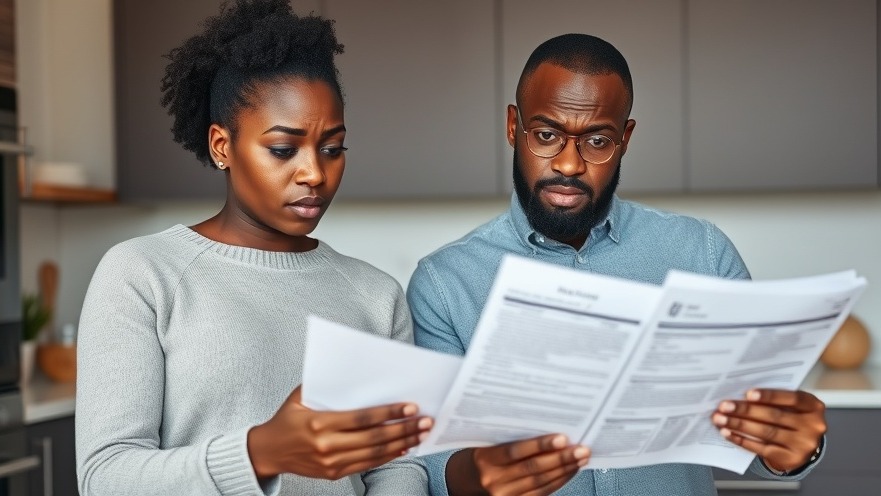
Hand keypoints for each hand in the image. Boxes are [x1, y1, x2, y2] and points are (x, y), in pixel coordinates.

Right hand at [247, 385, 432, 479]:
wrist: (268, 451)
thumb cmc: (286, 419)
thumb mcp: (300, 396)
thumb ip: (326, 385)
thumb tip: (357, 372)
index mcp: (319, 424)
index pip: (362, 418)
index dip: (388, 414)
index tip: (410, 407)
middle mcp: (327, 446)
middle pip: (374, 439)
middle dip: (403, 429)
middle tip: (425, 422)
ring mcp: (331, 463)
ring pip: (375, 454)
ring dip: (401, 444)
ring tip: (421, 434)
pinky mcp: (334, 474)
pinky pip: (367, 465)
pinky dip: (387, 457)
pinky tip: (402, 448)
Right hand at [446, 434, 589, 495]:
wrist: (457, 482)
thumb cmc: (474, 457)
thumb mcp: (484, 444)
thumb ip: (507, 440)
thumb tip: (542, 429)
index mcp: (484, 460)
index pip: (515, 452)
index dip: (540, 445)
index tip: (562, 438)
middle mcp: (494, 481)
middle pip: (533, 470)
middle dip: (561, 459)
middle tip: (581, 449)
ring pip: (540, 483)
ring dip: (564, 470)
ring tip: (580, 458)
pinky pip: (540, 494)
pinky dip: (557, 482)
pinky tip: (569, 471)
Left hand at [712, 388, 825, 472]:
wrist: (801, 446)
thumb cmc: (791, 418)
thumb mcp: (790, 405)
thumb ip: (774, 399)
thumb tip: (739, 394)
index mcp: (813, 406)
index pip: (792, 398)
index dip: (770, 396)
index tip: (748, 394)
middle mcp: (813, 426)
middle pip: (774, 416)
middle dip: (745, 410)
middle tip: (724, 406)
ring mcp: (803, 445)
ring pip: (766, 432)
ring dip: (739, 425)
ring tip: (720, 419)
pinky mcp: (791, 459)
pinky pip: (762, 449)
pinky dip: (742, 440)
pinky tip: (728, 433)